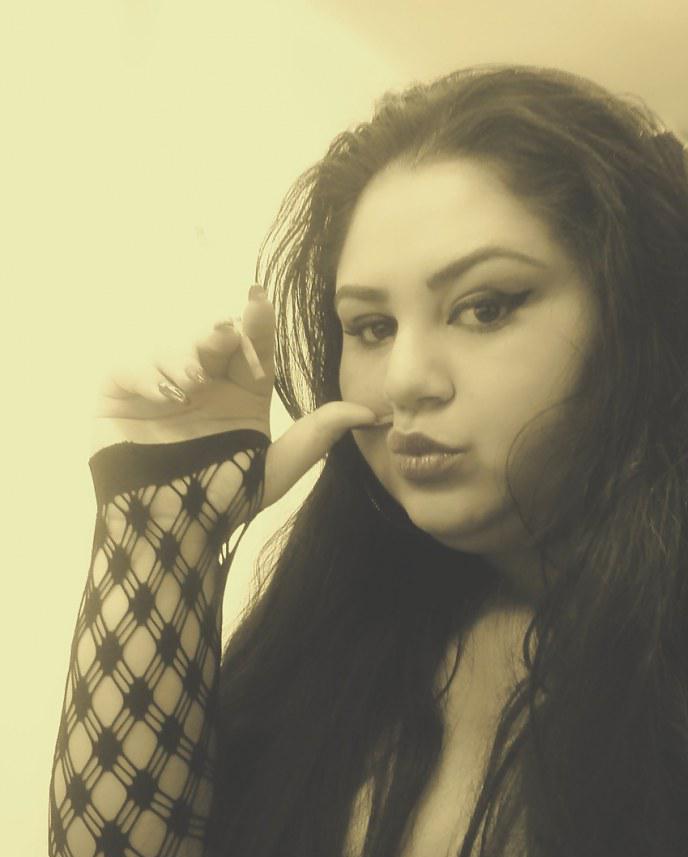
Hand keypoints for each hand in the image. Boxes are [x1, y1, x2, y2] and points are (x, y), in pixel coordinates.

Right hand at [94, 285, 380, 507]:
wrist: (173, 532)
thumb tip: (371, 413)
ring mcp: (162, 386)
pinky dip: (150, 375)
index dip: (256, 322)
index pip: (253, 346)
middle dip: (221, 333)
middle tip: (229, 332)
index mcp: (242, 390)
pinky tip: (169, 396)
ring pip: (174, 349)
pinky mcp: (121, 394)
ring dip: (186, 358)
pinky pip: (132, 370)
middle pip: (213, 339)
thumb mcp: (278, 466)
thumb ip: (320, 434)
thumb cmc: (224, 499)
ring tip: (196, 380)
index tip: (260, 300)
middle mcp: (205, 381)